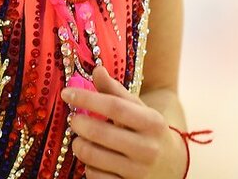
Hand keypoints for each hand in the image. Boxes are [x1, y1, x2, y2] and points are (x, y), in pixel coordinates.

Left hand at [62, 64, 186, 178]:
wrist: (171, 165)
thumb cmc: (147, 131)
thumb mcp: (138, 109)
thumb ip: (115, 90)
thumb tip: (96, 69)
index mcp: (152, 123)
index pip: (114, 106)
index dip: (87, 98)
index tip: (66, 93)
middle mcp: (148, 149)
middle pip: (100, 133)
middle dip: (79, 123)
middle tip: (74, 119)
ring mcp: (138, 172)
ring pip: (93, 156)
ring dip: (79, 145)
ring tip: (80, 139)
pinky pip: (95, 176)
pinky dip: (88, 166)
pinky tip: (92, 159)